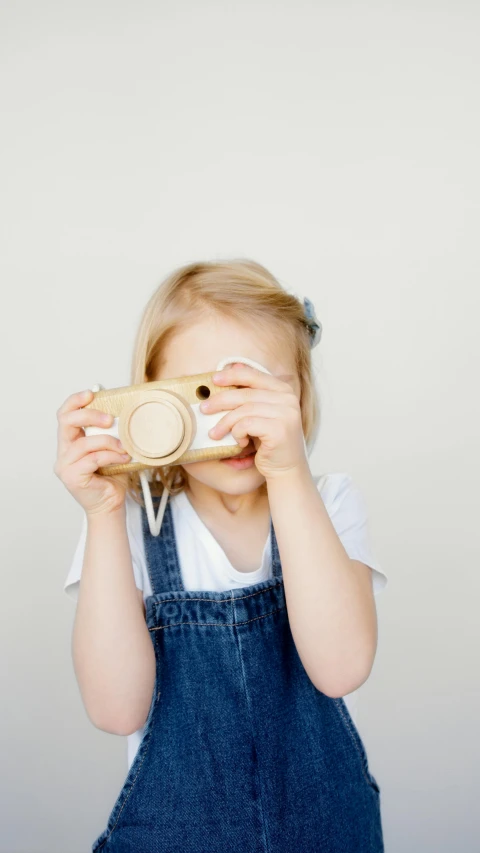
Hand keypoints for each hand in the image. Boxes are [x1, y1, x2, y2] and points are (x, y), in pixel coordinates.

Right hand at [53, 389, 131, 514]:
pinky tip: (123, 457)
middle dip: (90, 415)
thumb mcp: (111, 449)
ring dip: (109, 442)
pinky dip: (111, 455)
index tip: (91, 393)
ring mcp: (65, 465)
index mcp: (70, 442)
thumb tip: (126, 411)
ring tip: (125, 448)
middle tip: (111, 419)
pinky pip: (93, 458)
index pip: (64, 415)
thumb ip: (111, 433)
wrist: (111, 505)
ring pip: (85, 443)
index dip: (75, 401)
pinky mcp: (72, 477)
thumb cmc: (112, 477)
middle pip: (67, 422)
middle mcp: (63, 452)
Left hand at [200, 362, 307, 479]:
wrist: (286, 469)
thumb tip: (233, 366)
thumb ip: (251, 393)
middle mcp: (288, 399)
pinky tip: (240, 442)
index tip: (213, 380)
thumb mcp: (261, 413)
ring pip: (243, 410)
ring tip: (214, 433)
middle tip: (204, 409)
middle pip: (245, 393)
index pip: (254, 375)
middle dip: (220, 400)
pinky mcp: (279, 430)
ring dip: (225, 422)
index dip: (232, 375)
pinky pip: (247, 425)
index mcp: (284, 390)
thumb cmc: (269, 441)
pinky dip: (237, 433)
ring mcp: (286, 414)